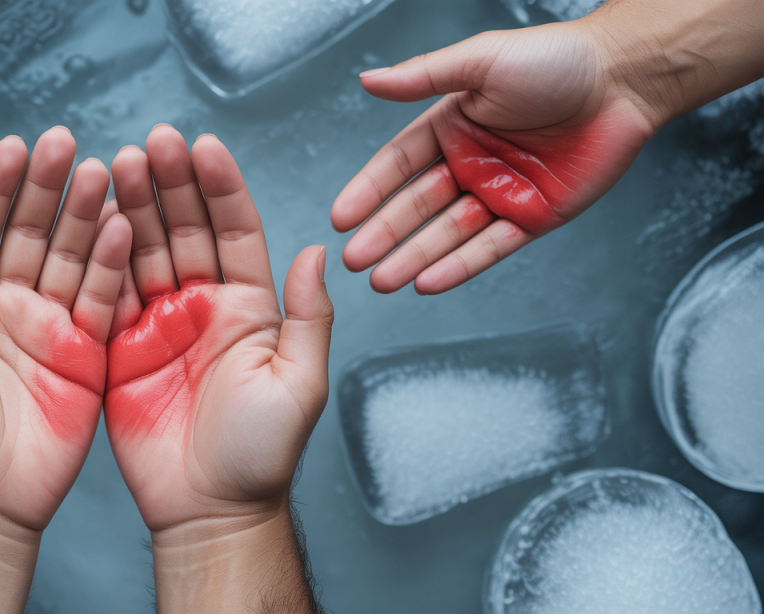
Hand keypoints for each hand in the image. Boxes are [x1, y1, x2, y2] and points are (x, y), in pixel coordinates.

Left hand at [0, 127, 130, 531]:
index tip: (14, 147)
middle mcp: (12, 305)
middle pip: (32, 233)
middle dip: (48, 188)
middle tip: (66, 144)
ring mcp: (53, 326)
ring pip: (71, 257)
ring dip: (85, 215)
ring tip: (101, 172)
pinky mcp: (89, 351)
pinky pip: (102, 300)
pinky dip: (113, 265)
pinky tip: (123, 227)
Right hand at [105, 125, 332, 611]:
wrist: (208, 510)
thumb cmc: (261, 454)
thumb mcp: (298, 383)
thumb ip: (307, 317)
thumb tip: (317, 251)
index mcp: (250, 307)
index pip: (236, 231)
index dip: (220, 187)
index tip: (203, 146)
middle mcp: (205, 306)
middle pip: (186, 229)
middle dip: (171, 183)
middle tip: (152, 142)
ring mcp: (161, 324)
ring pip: (146, 251)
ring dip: (134, 206)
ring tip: (117, 162)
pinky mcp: (122, 347)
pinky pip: (110, 293)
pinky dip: (102, 257)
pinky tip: (95, 219)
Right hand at [332, 22, 655, 293]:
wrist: (624, 79)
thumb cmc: (556, 59)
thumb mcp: (480, 62)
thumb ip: (422, 77)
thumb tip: (367, 81)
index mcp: (451, 127)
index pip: (397, 166)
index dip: (367, 191)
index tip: (341, 219)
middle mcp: (470, 163)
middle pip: (416, 207)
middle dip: (384, 235)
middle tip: (354, 261)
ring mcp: (500, 193)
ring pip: (447, 234)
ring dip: (413, 258)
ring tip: (381, 281)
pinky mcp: (533, 217)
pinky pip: (490, 248)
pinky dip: (460, 266)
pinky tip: (428, 282)